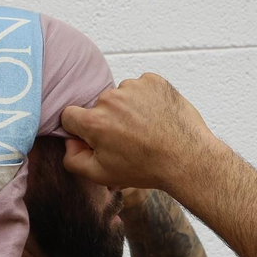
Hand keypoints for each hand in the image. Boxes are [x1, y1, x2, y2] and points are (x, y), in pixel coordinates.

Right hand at [58, 74, 227, 197]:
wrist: (187, 158)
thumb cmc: (145, 168)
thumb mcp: (102, 175)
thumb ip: (74, 159)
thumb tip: (69, 141)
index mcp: (93, 122)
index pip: (70, 116)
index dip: (81, 129)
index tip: (97, 138)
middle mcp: (110, 99)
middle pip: (98, 106)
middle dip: (108, 120)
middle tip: (129, 139)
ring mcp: (133, 87)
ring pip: (120, 96)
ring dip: (128, 109)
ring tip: (146, 129)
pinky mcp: (153, 81)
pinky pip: (141, 87)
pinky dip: (146, 99)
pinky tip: (156, 117)